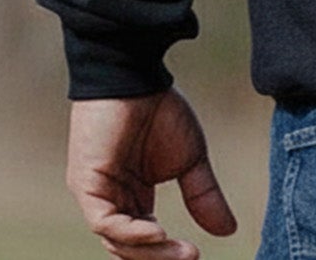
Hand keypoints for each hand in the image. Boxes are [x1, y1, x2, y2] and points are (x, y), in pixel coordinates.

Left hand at [66, 86, 238, 259]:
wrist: (137, 75)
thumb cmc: (160, 109)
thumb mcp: (190, 159)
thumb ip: (203, 195)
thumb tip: (229, 231)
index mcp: (132, 197)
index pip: (145, 241)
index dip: (168, 253)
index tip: (197, 255)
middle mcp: (111, 201)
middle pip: (130, 248)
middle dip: (161, 258)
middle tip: (191, 258)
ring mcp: (96, 195)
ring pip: (118, 241)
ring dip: (151, 251)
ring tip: (183, 252)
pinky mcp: (86, 184)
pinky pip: (105, 222)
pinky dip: (132, 233)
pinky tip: (159, 231)